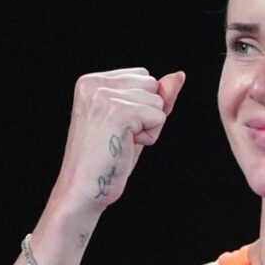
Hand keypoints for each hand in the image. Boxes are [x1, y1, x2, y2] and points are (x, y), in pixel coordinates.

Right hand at [52, 67, 185, 212]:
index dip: (140, 106)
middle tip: (119, 137)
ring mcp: (105, 96)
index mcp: (91, 80)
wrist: (84, 189)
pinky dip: (150, 137)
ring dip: (148, 127)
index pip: (143, 77)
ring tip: (120, 142)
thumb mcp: (134, 120)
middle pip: (153, 85)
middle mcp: (94, 83)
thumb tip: (179, 75)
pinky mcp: (119, 112)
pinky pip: (159, 117)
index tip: (115, 127)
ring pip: (158, 102)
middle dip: (146, 114)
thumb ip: (156, 96)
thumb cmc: (108, 158)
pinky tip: (125, 147)